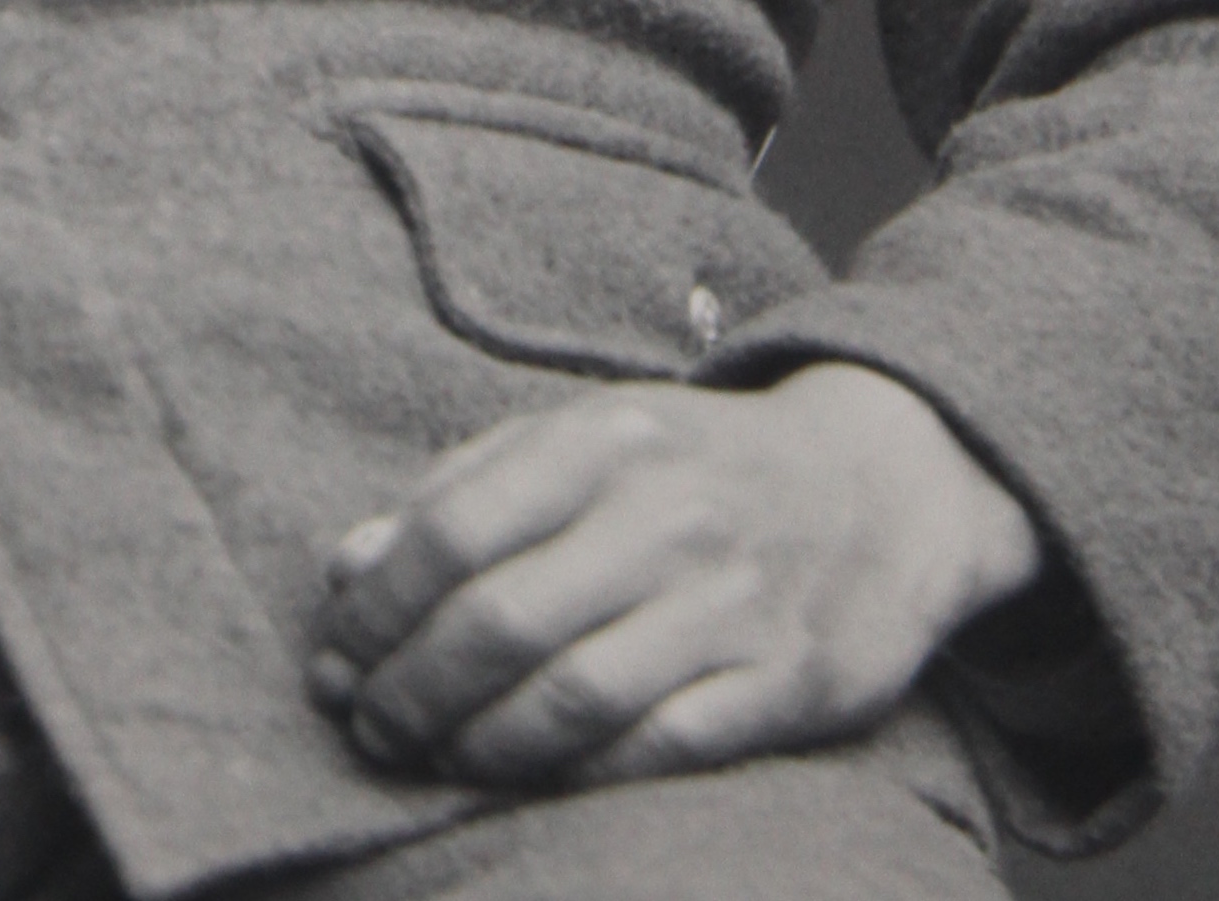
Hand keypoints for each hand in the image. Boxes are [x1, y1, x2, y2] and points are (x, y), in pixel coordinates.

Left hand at [308, 362, 1039, 788]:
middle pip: (499, 623)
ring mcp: (727, 603)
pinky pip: (658, 748)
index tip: (339, 655)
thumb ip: (462, 492)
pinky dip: (579, 775)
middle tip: (374, 725)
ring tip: (437, 756)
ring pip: (571, 699)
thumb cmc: (694, 467)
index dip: (377, 608)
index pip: (452, 530)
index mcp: (600, 440)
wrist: (879, 487)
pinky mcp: (782, 683)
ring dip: (481, 745)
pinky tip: (533, 778)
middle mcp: (663, 515)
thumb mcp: (581, 440)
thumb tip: (346, 569)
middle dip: (413, 691)